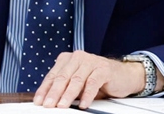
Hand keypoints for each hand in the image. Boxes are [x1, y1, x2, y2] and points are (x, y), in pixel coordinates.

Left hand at [33, 51, 163, 108]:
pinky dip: (87, 94)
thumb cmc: (98, 79)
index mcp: (68, 60)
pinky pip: (92, 82)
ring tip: (62, 105)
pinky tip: (83, 104)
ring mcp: (91, 61)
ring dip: (68, 95)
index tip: (39, 101)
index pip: (52, 75)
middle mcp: (77, 58)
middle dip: (53, 93)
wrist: (124, 75)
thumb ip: (65, 88)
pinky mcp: (103, 69)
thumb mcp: (78, 84)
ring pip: (76, 80)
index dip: (44, 89)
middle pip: (62, 77)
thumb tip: (49, 100)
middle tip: (48, 105)